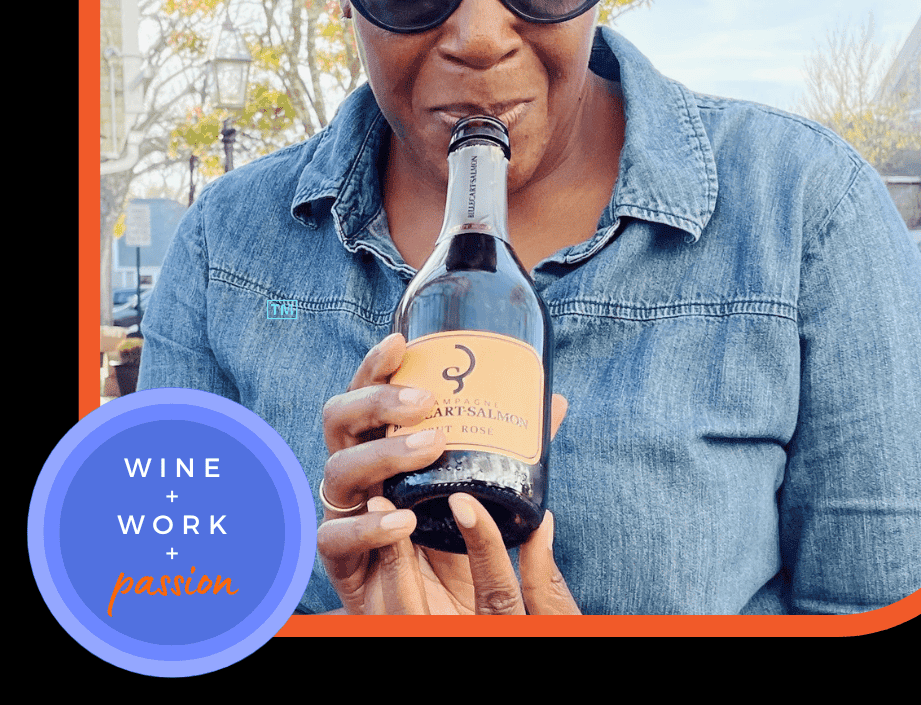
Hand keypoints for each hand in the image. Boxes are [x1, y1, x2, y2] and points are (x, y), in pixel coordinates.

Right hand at [317, 333, 576, 614]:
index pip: (365, 393)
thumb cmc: (457, 535)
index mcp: (380, 442)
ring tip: (430, 448)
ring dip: (383, 454)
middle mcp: (357, 470)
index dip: (376, 365)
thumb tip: (555, 402)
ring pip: (338, 471)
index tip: (401, 342)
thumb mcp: (483, 486)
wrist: (443, 608)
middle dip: (378, 401)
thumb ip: (512, 447)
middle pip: (339, 419)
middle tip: (426, 400)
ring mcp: (345, 512)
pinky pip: (335, 538)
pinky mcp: (344, 561)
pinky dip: (369, 527)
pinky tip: (404, 519)